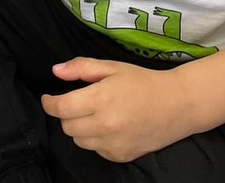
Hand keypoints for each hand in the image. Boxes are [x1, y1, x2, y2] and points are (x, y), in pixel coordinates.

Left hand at [41, 57, 189, 162]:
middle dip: (66, 114)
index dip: (50, 103)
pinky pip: (96, 150)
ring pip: (79, 141)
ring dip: (79, 128)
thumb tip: (56, 71)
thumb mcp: (111, 67)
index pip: (62, 108)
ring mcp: (114, 144)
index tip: (48, 98)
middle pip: (67, 126)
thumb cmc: (142, 82)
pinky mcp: (121, 156)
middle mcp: (105, 125)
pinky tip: (108, 126)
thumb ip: (81, 68)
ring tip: (94, 114)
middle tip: (76, 102)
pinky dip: (95, 139)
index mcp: (101, 99)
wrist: (176, 105)